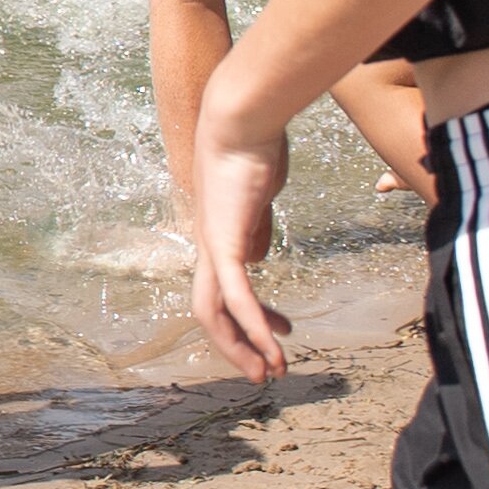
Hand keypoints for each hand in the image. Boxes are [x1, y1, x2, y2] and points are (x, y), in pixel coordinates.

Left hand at [184, 134, 291, 382]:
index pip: (225, 289)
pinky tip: (271, 346)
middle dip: (237, 344)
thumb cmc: (254, 147)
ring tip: (270, 371)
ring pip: (215, 312)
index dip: (250, 316)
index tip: (281, 331)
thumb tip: (257, 252)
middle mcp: (207, 245)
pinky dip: (253, 324)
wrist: (240, 117)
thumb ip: (254, 226)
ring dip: (243, 345)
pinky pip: (236, 296)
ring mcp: (212, 244)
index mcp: (217, 236)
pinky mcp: (223, 241)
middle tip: (263, 370)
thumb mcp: (257, 196)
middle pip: (210, 311)